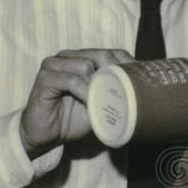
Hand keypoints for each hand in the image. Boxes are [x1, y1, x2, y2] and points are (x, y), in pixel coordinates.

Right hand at [19, 48, 133, 158]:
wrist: (46, 135)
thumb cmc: (74, 118)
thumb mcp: (101, 105)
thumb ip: (115, 94)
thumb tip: (143, 92)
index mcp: (83, 58)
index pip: (113, 52)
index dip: (129, 65)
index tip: (142, 82)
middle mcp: (69, 57)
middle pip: (102, 55)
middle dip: (116, 74)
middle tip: (124, 93)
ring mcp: (55, 65)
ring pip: (86, 65)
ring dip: (99, 85)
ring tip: (104, 101)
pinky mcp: (45, 78)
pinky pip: (70, 80)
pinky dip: (83, 92)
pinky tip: (89, 103)